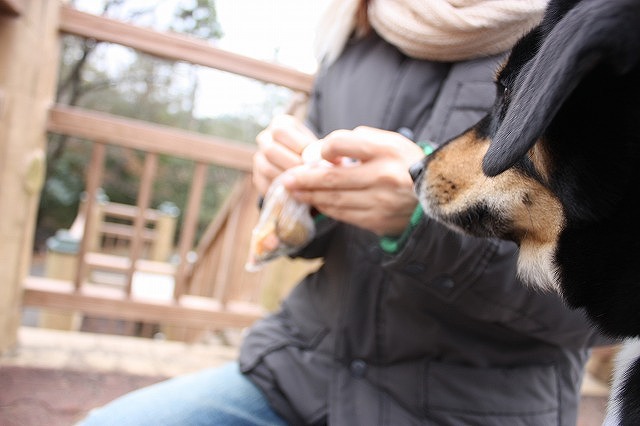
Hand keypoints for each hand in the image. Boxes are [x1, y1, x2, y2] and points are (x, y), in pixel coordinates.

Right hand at [252, 114, 317, 194]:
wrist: (301, 165)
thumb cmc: (311, 152)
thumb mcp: (314, 144)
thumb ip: (316, 150)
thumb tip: (323, 160)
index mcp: (279, 125)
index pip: (281, 132)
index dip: (298, 145)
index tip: (314, 157)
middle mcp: (264, 139)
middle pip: (270, 150)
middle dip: (292, 163)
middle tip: (308, 173)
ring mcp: (259, 158)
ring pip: (267, 168)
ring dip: (286, 177)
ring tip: (303, 183)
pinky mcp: (258, 177)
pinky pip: (265, 184)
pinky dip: (280, 189)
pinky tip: (294, 191)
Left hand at [281, 127, 425, 235]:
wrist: (436, 198)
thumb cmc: (405, 164)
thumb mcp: (392, 142)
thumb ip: (360, 141)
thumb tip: (326, 149)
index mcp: (386, 151)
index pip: (342, 144)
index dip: (323, 148)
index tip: (315, 153)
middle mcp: (383, 177)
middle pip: (332, 177)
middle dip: (304, 178)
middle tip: (285, 178)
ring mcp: (380, 202)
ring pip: (334, 199)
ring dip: (310, 195)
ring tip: (294, 191)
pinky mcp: (377, 221)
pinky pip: (343, 214)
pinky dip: (325, 208)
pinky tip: (315, 202)